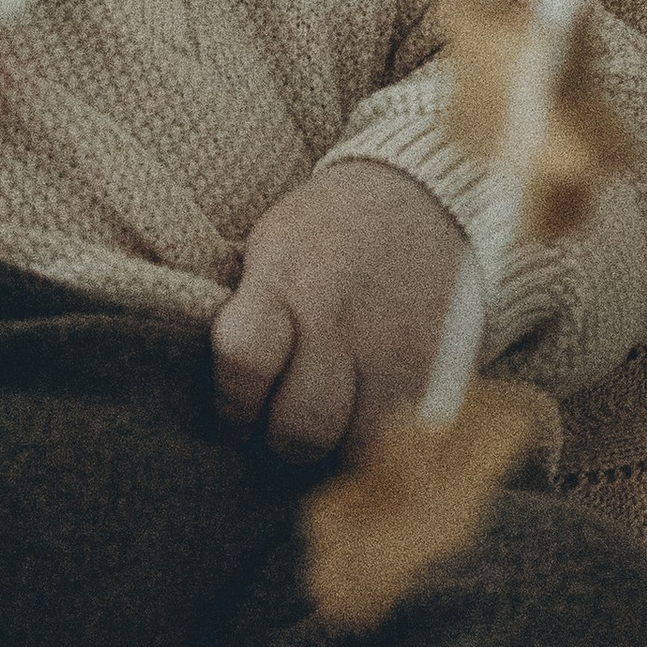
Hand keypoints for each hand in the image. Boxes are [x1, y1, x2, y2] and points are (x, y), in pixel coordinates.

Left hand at [210, 161, 469, 472]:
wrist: (426, 198)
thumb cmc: (327, 232)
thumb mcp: (271, 249)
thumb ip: (246, 314)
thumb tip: (208, 388)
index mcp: (285, 280)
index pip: (243, 362)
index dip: (230, 404)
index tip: (233, 411)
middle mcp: (340, 320)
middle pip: (299, 429)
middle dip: (277, 441)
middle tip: (276, 426)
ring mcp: (394, 351)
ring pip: (352, 447)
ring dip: (330, 445)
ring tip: (324, 419)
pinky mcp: (438, 372)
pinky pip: (399, 438)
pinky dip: (376, 438)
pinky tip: (363, 412)